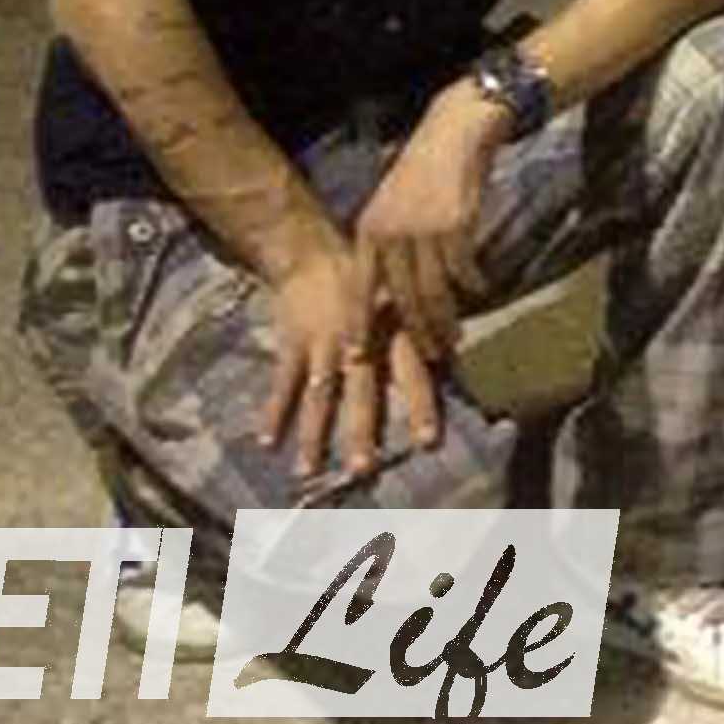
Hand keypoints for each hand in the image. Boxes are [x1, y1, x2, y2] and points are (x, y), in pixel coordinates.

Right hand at [258, 240, 435, 481]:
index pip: (410, 374)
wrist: (310, 253)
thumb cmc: (365, 280)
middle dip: (361, 432)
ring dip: (313, 435)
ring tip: (310, 471)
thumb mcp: (398, 295)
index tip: (427, 443)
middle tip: (363, 469)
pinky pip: (281, 384)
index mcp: (390, 333)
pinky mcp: (291, 345)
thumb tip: (457, 348)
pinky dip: (273, 412)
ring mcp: (321, 345)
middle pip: (361, 393)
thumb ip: (421, 326)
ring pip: (319, 396)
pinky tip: (266, 441)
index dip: (419, 407)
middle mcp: (358, 343)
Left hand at [353, 88, 503, 362]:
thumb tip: (391, 292)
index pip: (360, 289)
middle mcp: (391, 235)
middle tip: (427, 357)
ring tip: (454, 338)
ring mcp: (423, 231)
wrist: (454, 132)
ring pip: (433, 292)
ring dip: (445, 320)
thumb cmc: (422, 171)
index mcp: (369, 231)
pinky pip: (463, 269)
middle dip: (414, 332)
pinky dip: (472, 284)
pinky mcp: (456, 226)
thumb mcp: (391, 208)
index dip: (358, 325)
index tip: (357, 356)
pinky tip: (479, 290)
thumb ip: (388, 247)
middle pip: (401, 298)